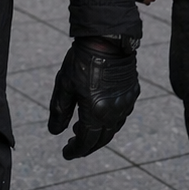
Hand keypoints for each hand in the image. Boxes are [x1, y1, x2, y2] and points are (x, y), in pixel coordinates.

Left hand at [48, 37, 139, 159]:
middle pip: (102, 139)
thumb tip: (55, 132)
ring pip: (114, 127)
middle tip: (74, 143)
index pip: (86, 142)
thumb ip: (60, 112)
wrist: (109, 37)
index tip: (66, 153)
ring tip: (84, 126)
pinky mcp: (133, 91)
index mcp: (96, 112)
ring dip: (100, 133)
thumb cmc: (83, 59)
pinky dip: (112, 119)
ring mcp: (126, 101)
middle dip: (88, 145)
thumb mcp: (65, 85)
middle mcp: (114, 111)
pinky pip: (123, 113)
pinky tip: (102, 112)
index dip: (75, 151)